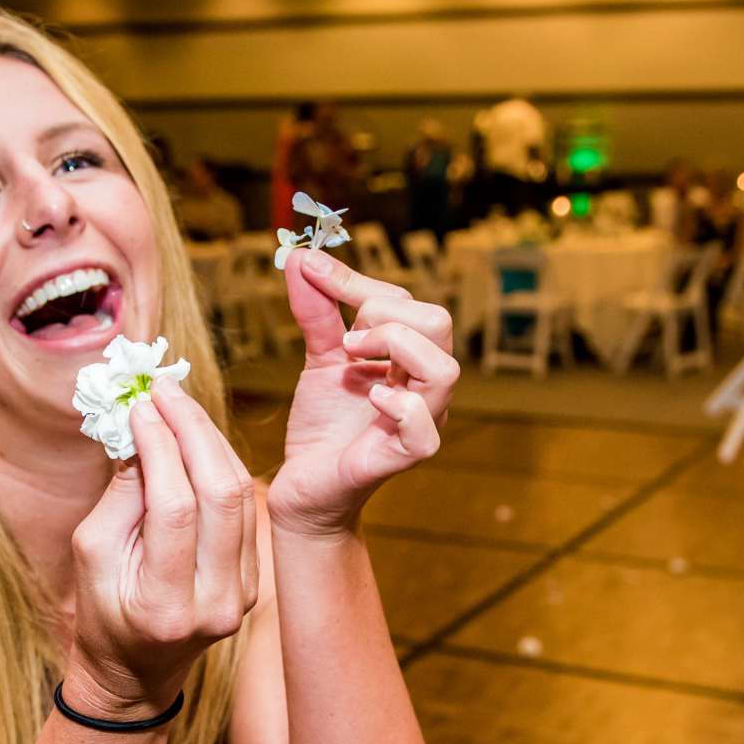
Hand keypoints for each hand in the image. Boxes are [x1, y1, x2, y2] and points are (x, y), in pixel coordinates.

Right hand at [66, 381, 258, 718]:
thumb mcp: (92, 555)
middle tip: (165, 390)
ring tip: (178, 404)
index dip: (160, 449)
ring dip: (211, 440)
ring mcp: (243, 592)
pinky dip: (222, 464)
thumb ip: (121, 496)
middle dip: (194, 431)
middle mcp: (216, 601)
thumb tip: (142, 429)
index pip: (175, 509)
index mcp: (167, 606)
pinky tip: (197, 438)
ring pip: (242, 494)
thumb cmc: (102, 612)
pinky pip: (245, 508)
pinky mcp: (254, 579)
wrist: (137, 671)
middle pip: (223, 495)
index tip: (139, 406)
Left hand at [266, 248, 457, 536]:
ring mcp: (421, 422)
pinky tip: (368, 398)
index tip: (312, 271)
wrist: (303, 486)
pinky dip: (397, 405)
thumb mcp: (319, 359)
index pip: (407, 302)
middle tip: (344, 337)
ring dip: (393, 347)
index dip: (359, 284)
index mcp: (410, 359)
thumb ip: (316, 309)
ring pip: (443, 369)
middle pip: (438, 324)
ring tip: (350, 357)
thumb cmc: (322, 426)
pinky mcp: (404, 456)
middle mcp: (424, 387)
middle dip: (384, 314)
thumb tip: (300, 257)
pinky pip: (424, 427)